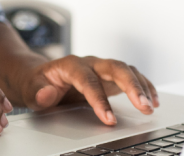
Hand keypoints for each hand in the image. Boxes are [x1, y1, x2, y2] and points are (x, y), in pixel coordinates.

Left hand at [18, 55, 159, 125]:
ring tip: (151, 107)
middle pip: (115, 68)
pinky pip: (131, 76)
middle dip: (131, 87)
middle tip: (143, 107)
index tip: (109, 119)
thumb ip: (38, 92)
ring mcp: (102, 68)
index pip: (88, 80)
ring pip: (127, 70)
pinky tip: (153, 100)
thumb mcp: (30, 88)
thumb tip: (47, 93)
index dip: (99, 99)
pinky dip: (144, 86)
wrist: (41, 76)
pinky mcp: (110, 76)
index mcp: (71, 65)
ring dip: (141, 87)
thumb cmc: (37, 83)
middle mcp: (90, 63)